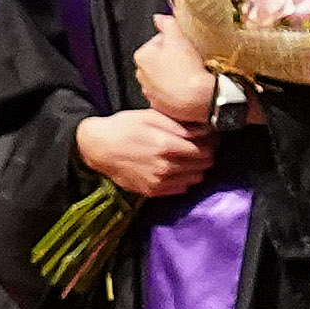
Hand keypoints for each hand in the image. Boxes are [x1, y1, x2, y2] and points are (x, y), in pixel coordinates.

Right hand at [75, 104, 213, 197]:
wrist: (98, 148)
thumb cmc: (125, 127)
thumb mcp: (151, 116)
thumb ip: (179, 124)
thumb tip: (206, 129)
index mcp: (166, 146)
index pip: (204, 151)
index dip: (211, 144)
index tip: (211, 139)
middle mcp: (165, 167)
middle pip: (202, 166)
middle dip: (206, 156)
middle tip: (202, 147)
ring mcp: (159, 182)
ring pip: (194, 179)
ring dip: (197, 169)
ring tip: (190, 158)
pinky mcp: (152, 192)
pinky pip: (180, 189)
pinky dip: (185, 180)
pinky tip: (178, 169)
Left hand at [131, 22, 216, 125]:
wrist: (198, 99)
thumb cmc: (187, 70)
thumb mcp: (179, 38)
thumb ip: (167, 23)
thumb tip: (159, 18)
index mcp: (142, 56)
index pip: (157, 42)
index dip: (174, 42)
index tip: (184, 47)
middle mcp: (141, 75)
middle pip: (158, 61)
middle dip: (171, 59)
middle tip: (187, 61)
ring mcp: (149, 92)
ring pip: (162, 78)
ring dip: (172, 75)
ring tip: (188, 75)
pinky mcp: (159, 106)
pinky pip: (167, 94)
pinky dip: (174, 91)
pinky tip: (186, 88)